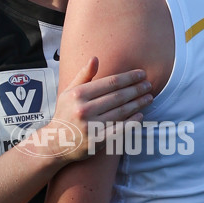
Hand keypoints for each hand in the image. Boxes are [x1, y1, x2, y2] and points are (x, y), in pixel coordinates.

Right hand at [30, 57, 151, 161]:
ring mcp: (91, 126)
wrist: (54, 143)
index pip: (110, 83)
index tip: (141, 74)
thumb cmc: (65, 114)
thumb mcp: (69, 92)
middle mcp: (84, 109)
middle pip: (118, 97)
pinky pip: (119, 130)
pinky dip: (131, 122)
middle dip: (136, 90)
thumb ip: (83, 75)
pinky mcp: (96, 141)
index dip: (128, 77)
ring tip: (148, 98)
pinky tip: (140, 116)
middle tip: (149, 85)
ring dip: (138, 104)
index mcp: (78, 94)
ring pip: (121, 112)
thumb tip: (95, 58)